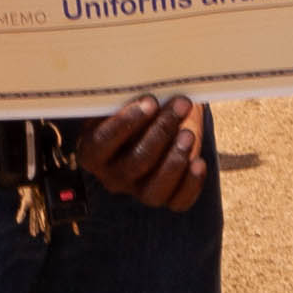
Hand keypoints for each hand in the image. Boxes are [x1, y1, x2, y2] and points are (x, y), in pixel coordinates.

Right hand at [78, 93, 210, 210]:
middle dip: (161, 132)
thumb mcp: (125, 97)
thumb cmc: (139, 105)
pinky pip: (178, 202)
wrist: (160, 118)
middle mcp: (112, 177)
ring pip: (154, 190)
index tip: (150, 101)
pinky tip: (200, 162)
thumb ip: (126, 96)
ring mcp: (138, 191)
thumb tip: (142, 90)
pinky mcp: (165, 198)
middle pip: (135, 163)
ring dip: (175, 160)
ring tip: (189, 133)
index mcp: (92, 151)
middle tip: (180, 104)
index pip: (102, 143)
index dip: (126, 123)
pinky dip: (191, 184)